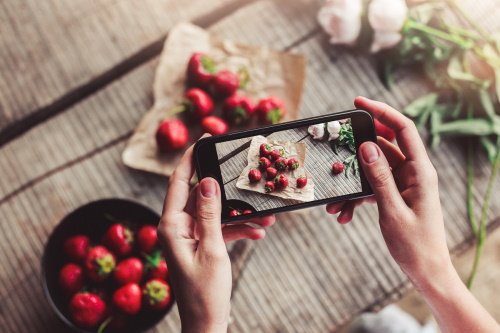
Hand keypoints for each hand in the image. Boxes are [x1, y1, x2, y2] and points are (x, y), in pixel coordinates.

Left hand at [157, 139, 274, 332]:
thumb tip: (207, 181)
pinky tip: (258, 233)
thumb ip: (209, 213)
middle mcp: (177, 227)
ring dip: (239, 214)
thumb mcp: (212, 249)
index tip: (203, 140)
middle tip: (247, 181)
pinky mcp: (200, 245)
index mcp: (171, 225)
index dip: (190, 159)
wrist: (207, 323)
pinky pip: (219, 228)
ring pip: (214, 213)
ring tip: (265, 218)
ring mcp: (189, 236)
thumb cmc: (205, 293)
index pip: (178, 182)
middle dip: (227, 192)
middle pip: (201, 196)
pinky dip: (237, 229)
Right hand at [329, 97, 499, 331]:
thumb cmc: (415, 244)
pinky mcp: (395, 196)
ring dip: (352, 181)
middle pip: (385, 146)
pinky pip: (372, 187)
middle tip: (336, 140)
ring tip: (334, 202)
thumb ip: (380, 178)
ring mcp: (403, 184)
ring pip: (373, 170)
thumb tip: (367, 147)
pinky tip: (342, 214)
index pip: (403, 130)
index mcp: (420, 171)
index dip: (382, 112)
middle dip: (359, 146)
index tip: (359, 103)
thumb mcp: (392, 211)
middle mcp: (413, 173)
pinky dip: (356, 197)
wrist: (426, 270)